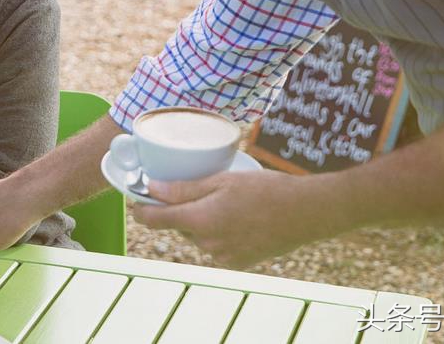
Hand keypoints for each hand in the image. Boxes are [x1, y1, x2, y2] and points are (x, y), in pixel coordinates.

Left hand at [133, 170, 330, 269]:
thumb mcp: (222, 181)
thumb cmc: (266, 190)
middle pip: (178, 225)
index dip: (142, 208)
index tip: (138, 197)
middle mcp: (207, 244)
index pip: (154, 219)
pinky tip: (237, 218)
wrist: (305, 213)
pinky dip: (218, 233)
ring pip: (197, 236)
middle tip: (198, 188)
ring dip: (201, 221)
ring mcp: (222, 256)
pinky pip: (215, 246)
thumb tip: (151, 189)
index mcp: (200, 221)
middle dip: (180, 209)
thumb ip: (184, 188)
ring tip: (226, 202)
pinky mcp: (237, 263)